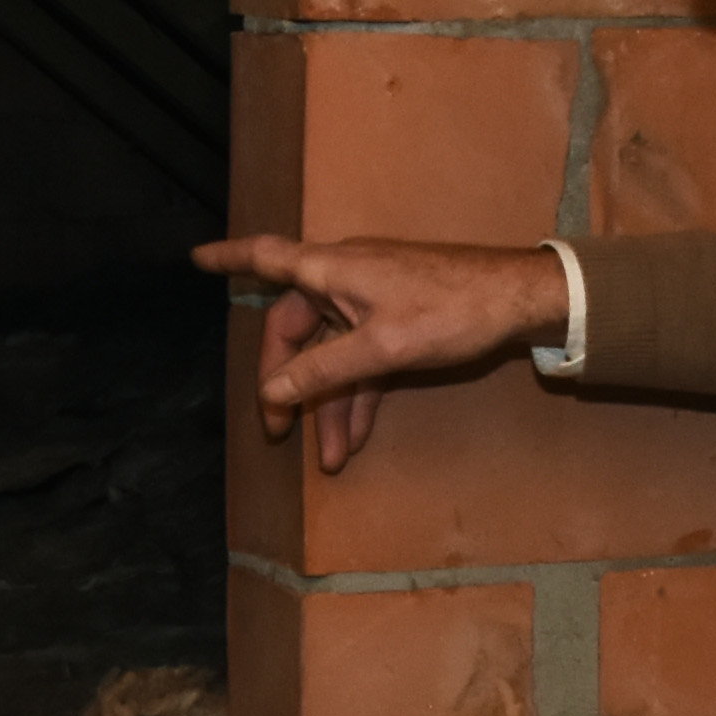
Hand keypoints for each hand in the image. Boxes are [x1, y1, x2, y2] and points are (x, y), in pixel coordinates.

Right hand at [191, 235, 574, 471]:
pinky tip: (355, 437)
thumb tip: (274, 391)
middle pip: (295, 328)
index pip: (267, 257)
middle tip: (278, 431)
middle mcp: (345, 279)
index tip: (196, 259)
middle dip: (287, 384)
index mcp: (333, 270)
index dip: (229, 258)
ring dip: (328, 404)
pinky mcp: (397, 319)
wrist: (520, 299)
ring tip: (327, 458)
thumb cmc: (451, 310)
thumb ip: (325, 371)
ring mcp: (372, 299)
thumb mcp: (383, 348)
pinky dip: (357, 394)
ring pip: (332, 354)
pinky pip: (362, 359)